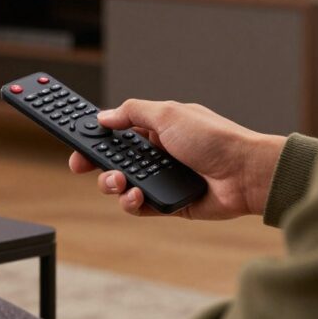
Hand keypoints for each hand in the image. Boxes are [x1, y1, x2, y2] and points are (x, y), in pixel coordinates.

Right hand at [68, 100, 285, 219]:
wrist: (245, 174)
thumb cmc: (214, 138)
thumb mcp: (168, 113)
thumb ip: (132, 112)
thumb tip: (103, 115)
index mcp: (156, 127)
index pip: (116, 130)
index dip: (94, 134)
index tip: (72, 138)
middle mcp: (157, 152)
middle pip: (113, 159)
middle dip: (95, 162)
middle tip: (80, 165)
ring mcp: (162, 178)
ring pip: (122, 184)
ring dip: (112, 184)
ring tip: (119, 182)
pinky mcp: (168, 204)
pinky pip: (139, 206)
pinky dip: (132, 202)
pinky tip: (138, 196)